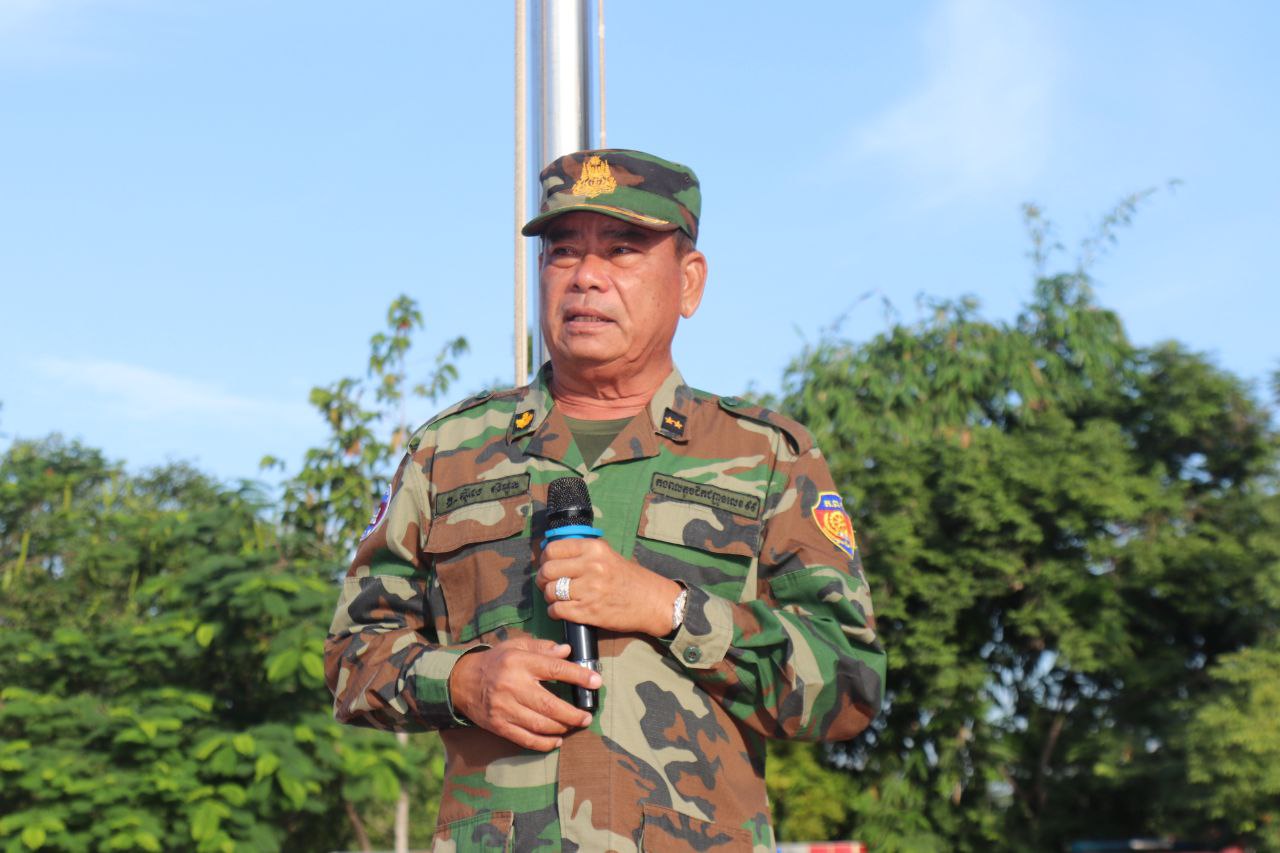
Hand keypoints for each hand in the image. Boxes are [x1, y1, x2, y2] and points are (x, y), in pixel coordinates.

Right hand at [447, 637, 600, 751]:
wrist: (462, 681)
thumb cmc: (495, 662)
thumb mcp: (516, 646)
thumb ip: (542, 648)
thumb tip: (567, 651)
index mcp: (519, 663)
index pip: (554, 669)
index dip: (578, 676)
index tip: (596, 681)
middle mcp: (512, 686)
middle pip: (550, 704)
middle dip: (573, 713)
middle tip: (587, 716)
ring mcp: (505, 708)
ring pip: (540, 724)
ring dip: (562, 728)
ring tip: (575, 725)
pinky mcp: (499, 726)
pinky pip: (526, 739)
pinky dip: (544, 743)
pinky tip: (557, 740)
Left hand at [536, 537, 680, 637]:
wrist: (653, 602)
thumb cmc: (630, 579)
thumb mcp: (608, 556)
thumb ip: (583, 554)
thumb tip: (552, 555)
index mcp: (595, 549)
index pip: (553, 549)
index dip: (545, 558)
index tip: (547, 565)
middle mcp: (591, 567)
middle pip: (548, 570)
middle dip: (543, 579)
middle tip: (548, 584)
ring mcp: (590, 590)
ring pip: (550, 591)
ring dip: (549, 597)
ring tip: (557, 598)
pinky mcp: (589, 612)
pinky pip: (557, 610)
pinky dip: (554, 612)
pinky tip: (561, 610)